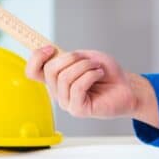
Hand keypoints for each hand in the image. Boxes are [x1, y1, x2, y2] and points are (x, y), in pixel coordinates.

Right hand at [25, 46, 157, 123]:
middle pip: (50, 70)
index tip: (51, 48)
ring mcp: (66, 103)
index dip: (36, 57)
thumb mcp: (87, 57)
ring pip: (65, 77)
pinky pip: (77, 87)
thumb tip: (55, 54)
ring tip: (97, 68)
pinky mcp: (78, 110)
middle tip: (89, 59)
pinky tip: (99, 75)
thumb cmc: (107, 73)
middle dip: (72, 58)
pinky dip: (90, 75)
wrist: (126, 87)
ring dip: (85, 66)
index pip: (32, 71)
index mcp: (56, 79)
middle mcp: (58, 92)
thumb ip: (69, 56)